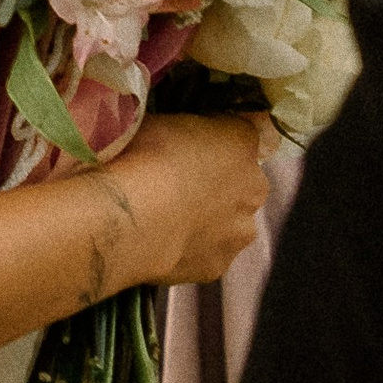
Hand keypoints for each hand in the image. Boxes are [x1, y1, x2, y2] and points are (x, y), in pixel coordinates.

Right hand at [104, 109, 269, 289]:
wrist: (128, 216)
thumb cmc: (143, 154)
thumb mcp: (166, 116)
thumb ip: (196, 124)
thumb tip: (203, 128)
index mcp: (243, 141)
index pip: (241, 136)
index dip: (216, 143)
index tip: (190, 147)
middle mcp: (254, 188)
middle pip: (242, 184)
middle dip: (219, 186)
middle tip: (176, 186)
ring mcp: (237, 232)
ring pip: (229, 223)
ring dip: (209, 221)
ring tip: (165, 219)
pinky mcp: (217, 267)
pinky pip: (206, 253)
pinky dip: (190, 249)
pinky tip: (161, 243)